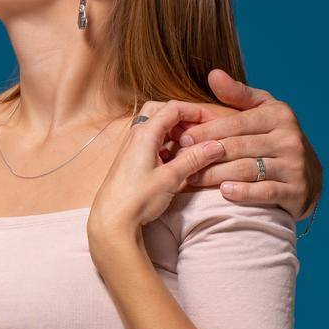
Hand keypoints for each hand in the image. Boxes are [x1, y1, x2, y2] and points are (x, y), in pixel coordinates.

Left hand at [88, 101, 227, 262]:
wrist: (112, 220)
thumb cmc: (137, 198)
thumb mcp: (171, 178)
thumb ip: (194, 159)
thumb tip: (216, 146)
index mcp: (144, 134)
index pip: (173, 108)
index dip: (196, 111)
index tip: (214, 122)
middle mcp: (136, 135)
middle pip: (163, 111)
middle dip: (185, 117)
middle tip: (202, 132)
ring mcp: (132, 147)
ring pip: (158, 127)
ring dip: (177, 132)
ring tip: (194, 147)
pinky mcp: (132, 160)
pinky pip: (153, 142)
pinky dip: (168, 144)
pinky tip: (179, 159)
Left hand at [177, 69, 320, 218]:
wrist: (309, 177)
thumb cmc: (274, 137)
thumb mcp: (262, 110)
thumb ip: (237, 94)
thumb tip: (213, 74)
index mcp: (279, 115)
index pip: (236, 122)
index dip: (207, 130)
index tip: (183, 137)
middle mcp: (289, 138)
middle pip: (238, 147)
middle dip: (206, 153)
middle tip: (181, 160)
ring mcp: (295, 165)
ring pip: (247, 169)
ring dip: (216, 174)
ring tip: (193, 178)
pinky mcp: (297, 190)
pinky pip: (265, 191)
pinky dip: (244, 192)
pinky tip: (224, 191)